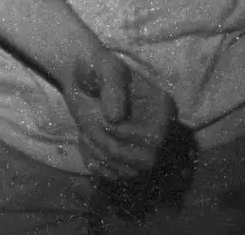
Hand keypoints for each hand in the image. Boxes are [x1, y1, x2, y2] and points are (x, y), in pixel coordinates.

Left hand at [63, 52, 175, 180]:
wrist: (81, 78)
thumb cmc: (95, 69)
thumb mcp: (103, 68)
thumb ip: (112, 87)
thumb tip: (116, 117)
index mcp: (162, 109)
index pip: (154, 139)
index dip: (123, 134)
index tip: (101, 117)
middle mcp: (160, 132)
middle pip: (146, 162)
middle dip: (110, 147)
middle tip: (90, 126)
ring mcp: (144, 147)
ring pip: (129, 172)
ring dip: (99, 154)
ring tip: (86, 131)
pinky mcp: (127, 158)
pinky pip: (115, 176)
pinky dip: (95, 163)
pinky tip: (86, 141)